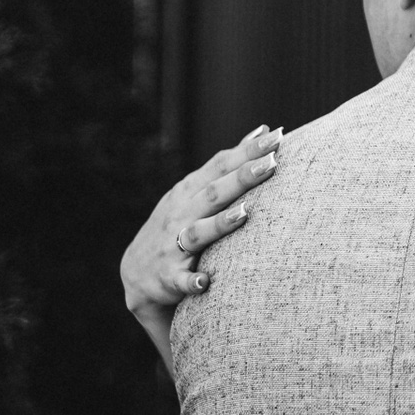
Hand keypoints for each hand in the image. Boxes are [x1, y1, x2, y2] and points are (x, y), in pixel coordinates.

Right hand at [120, 123, 280, 324]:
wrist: (137, 275)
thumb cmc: (177, 225)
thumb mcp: (196, 192)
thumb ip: (227, 166)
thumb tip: (261, 132)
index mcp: (189, 191)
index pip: (220, 165)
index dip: (248, 151)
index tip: (277, 136)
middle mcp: (180, 214)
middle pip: (214, 193)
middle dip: (242, 177)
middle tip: (271, 162)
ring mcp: (172, 246)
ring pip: (197, 233)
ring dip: (220, 224)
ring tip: (244, 214)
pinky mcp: (168, 278)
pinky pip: (181, 281)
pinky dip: (192, 281)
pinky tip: (205, 282)